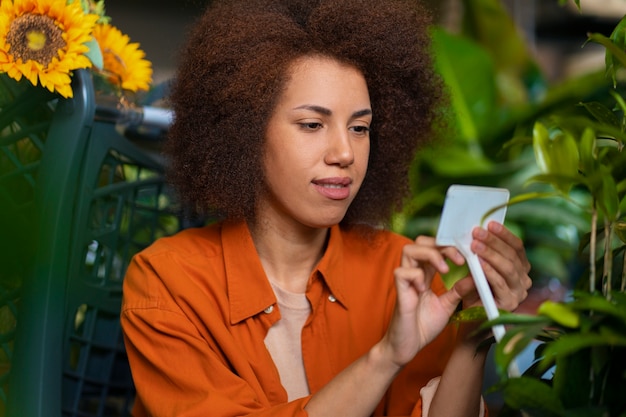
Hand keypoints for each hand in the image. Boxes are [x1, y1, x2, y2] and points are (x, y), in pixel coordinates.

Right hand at [380, 236, 465, 367]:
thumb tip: (476, 277)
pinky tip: (424, 289)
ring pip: (409, 250)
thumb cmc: (423, 326)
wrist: (409, 346)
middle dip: (441, 245)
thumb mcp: (448, 305)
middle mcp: (414, 273)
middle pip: (420, 241)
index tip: (467, 256)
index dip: (450, 246)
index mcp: (426, 273)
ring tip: (444, 270)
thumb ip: (459, 290)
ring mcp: (405, 281)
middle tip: (458, 259)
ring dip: (430, 255)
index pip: (434, 247)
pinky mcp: (399, 292)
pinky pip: (402, 273)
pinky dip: (416, 276)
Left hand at [454, 221, 531, 311]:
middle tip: (478, 232)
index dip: (504, 234)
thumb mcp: (479, 268)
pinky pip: (500, 283)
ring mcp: (519, 292)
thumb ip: (481, 253)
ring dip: (491, 254)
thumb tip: (477, 231)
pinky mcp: (510, 303)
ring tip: (475, 245)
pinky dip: (489, 271)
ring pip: (508, 268)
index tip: (490, 223)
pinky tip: (479, 263)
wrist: (471, 318)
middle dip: (494, 242)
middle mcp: (524, 279)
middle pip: (512, 256)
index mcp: (520, 268)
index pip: (517, 247)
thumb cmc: (475, 289)